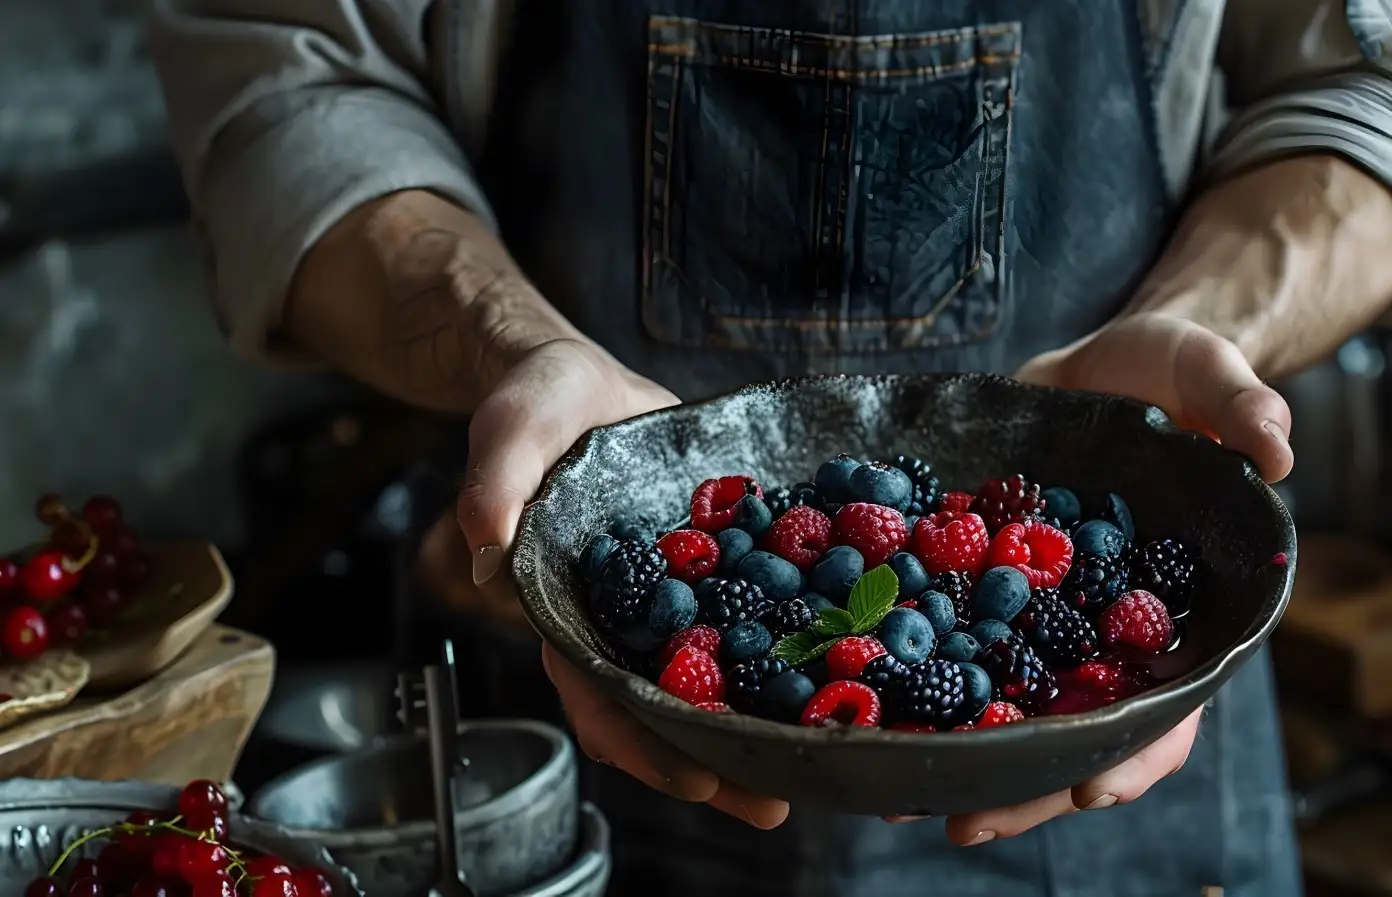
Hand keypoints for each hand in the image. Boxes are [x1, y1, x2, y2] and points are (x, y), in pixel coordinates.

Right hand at [453, 337, 790, 830]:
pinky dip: (793, 643)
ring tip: (821, 757)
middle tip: (774, 800)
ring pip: (717, 674)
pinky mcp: (721, 567)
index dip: (638, 738)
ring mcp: (678, 598)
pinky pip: (757, 613)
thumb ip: (496, 483)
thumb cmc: (538, 408)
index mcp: (569, 609)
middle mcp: (626, 619)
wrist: (590, 386)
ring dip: (760, 718)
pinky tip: (844, 664)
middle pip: (666, 706)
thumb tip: (490, 545)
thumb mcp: (510, 431)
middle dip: (715, 757)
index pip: (596, 692)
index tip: (689, 773)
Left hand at [923, 312, 1293, 846]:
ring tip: (903, 799)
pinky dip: (926, 681)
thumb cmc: (1175, 373)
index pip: (1175, 700)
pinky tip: (875, 709)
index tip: (1092, 789)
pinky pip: (962, 642)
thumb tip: (1276, 448)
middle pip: (1083, 731)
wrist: (1105, 362)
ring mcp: (1053, 615)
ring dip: (970, 756)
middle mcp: (1116, 630)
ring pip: (1017, 707)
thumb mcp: (1208, 373)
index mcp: (1185, 608)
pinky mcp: (997, 585)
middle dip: (1031, 784)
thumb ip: (1241, 404)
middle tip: (968, 821)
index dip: (1139, 750)